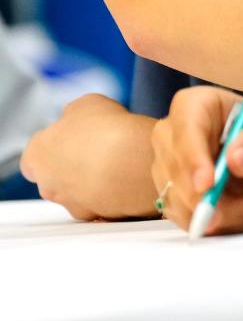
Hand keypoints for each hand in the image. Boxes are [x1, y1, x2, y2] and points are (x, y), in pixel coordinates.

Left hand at [20, 94, 156, 219]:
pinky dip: (111, 191)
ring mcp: (71, 204)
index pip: (33, 157)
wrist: (130, 162)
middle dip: (73, 163)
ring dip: (93, 178)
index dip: (53, 144)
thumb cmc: (105, 130)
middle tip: (97, 145)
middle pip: (54, 176)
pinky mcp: (96, 216)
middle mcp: (48, 185)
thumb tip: (75, 120)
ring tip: (118, 158)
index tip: (71, 135)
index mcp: (37, 155)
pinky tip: (127, 173)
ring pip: (78, 192)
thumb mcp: (84, 104)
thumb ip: (72, 115)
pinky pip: (101, 202)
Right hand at [151, 86, 242, 234]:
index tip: (208, 184)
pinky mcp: (176, 198)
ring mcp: (172, 169)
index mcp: (198, 105)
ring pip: (180, 202)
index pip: (185, 128)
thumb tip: (236, 159)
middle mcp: (175, 135)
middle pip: (175, 170)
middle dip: (210, 196)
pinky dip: (220, 223)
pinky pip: (187, 220)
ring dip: (224, 212)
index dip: (192, 158)